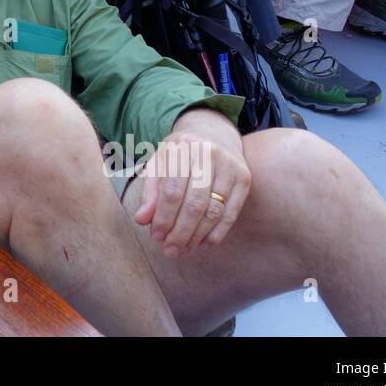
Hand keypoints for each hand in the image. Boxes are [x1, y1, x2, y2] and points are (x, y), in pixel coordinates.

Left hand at [133, 109, 249, 256]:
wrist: (212, 134)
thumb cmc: (179, 155)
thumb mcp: (159, 165)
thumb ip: (150, 191)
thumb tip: (142, 219)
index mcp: (181, 147)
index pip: (171, 191)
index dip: (163, 218)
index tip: (156, 237)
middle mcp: (207, 153)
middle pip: (194, 204)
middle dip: (180, 232)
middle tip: (170, 251)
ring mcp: (229, 165)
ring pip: (213, 211)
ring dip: (197, 236)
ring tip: (184, 250)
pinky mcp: (244, 177)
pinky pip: (231, 212)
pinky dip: (217, 232)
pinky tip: (204, 244)